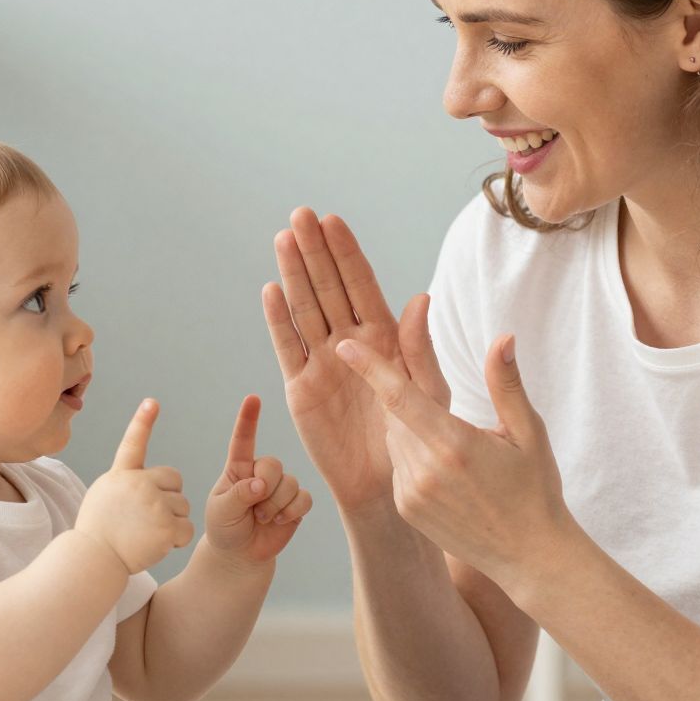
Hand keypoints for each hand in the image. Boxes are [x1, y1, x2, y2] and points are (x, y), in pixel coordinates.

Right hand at [74, 399, 194, 574]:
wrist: (93, 561)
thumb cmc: (97, 535)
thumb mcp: (104, 498)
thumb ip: (126, 485)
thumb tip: (151, 482)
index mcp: (121, 476)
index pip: (133, 444)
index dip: (142, 422)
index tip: (152, 402)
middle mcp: (139, 484)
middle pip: (175, 482)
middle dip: (170, 498)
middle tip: (149, 520)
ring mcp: (154, 504)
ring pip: (183, 507)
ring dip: (173, 523)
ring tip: (147, 535)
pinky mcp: (166, 526)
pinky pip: (186, 529)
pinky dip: (177, 541)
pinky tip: (157, 546)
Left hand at [203, 394, 311, 563]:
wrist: (241, 554)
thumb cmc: (225, 529)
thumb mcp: (221, 511)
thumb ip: (238, 495)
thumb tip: (261, 485)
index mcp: (237, 468)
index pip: (243, 441)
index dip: (248, 419)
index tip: (253, 399)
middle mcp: (261, 472)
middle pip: (272, 465)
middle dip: (264, 488)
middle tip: (253, 510)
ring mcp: (280, 486)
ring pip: (289, 483)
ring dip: (275, 507)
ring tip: (261, 519)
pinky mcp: (296, 502)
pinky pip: (304, 498)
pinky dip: (291, 512)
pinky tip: (279, 521)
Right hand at [264, 209, 444, 515]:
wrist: (389, 486)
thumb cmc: (418, 439)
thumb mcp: (428, 392)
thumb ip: (420, 347)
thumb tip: (420, 298)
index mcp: (384, 337)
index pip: (361, 286)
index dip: (346, 254)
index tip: (332, 220)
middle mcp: (350, 343)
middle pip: (328, 288)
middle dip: (315, 252)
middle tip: (300, 215)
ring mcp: (323, 363)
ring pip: (306, 309)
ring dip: (293, 275)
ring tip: (283, 240)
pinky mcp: (302, 388)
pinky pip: (288, 348)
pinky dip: (279, 320)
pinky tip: (271, 291)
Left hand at [334, 309, 572, 593]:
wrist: (529, 556)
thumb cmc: (535, 490)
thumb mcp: (529, 433)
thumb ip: (506, 384)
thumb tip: (502, 338)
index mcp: (454, 444)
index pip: (400, 396)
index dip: (370, 368)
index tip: (344, 346)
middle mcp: (425, 469)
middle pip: (396, 414)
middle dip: (408, 397)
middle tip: (439, 398)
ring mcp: (411, 493)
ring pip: (395, 438)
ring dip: (412, 428)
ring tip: (455, 448)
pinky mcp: (407, 508)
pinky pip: (398, 465)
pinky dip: (413, 454)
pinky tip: (446, 468)